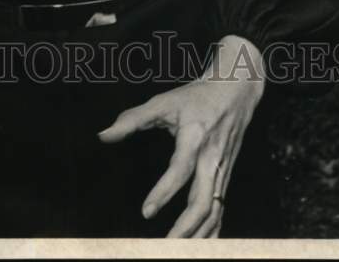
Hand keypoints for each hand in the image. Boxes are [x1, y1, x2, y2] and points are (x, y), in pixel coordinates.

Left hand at [98, 35, 264, 237]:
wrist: (235, 91)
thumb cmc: (195, 97)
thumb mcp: (163, 102)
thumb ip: (132, 119)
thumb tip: (103, 135)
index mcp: (195, 139)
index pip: (180, 171)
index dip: (163, 192)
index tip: (146, 212)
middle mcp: (212, 159)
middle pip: (203, 202)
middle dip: (185, 228)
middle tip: (165, 246)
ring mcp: (223, 171)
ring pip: (214, 211)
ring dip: (198, 234)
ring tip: (178, 250)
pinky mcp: (227, 177)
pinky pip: (221, 209)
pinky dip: (212, 229)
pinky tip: (201, 245)